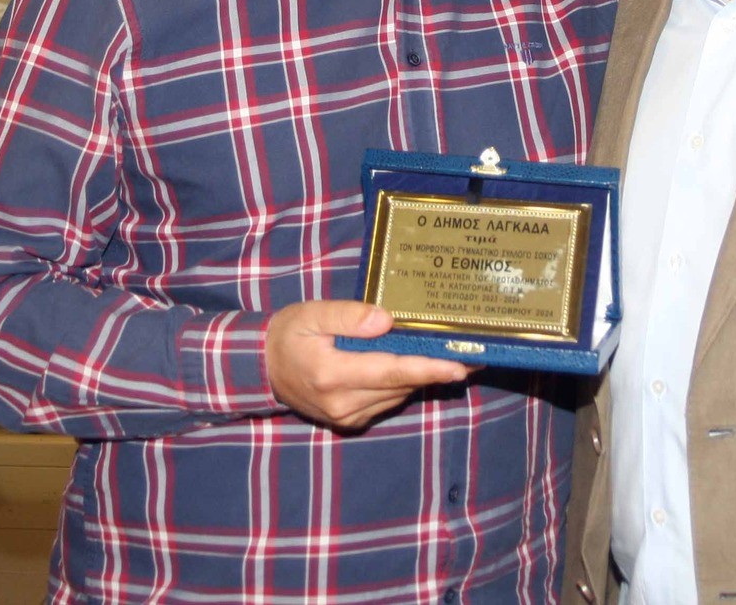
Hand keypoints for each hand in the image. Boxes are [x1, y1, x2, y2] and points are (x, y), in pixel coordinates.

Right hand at [265, 300, 473, 429]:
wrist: (262, 368)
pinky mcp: (350, 421)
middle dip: (436, 369)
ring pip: (397, 394)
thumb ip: (349, 316)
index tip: (460, 366)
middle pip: (401, 385)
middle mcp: (343, 403)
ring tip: (451, 355)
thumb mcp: (312, 314)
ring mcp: (347, 416)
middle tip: (473, 353)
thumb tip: (387, 321)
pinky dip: (402, 383)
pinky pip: (387, 400)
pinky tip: (415, 365)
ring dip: (421, 376)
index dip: (429, 368)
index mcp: (332, 374)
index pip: (392, 372)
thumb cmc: (289, 334)